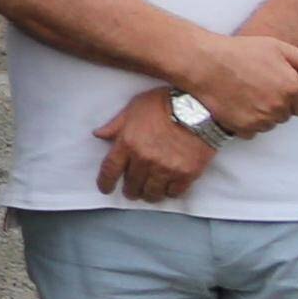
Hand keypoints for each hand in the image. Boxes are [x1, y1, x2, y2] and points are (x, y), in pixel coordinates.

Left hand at [93, 94, 216, 204]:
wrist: (200, 108)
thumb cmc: (165, 104)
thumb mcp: (134, 108)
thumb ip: (115, 125)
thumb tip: (98, 134)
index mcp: (128, 144)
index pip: (110, 170)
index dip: (105, 183)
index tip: (105, 189)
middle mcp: (144, 159)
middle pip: (132, 185)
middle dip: (130, 190)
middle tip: (132, 190)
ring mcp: (166, 168)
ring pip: (152, 193)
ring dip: (149, 194)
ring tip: (149, 192)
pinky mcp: (186, 174)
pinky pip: (174, 192)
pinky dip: (169, 192)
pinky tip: (168, 188)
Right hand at [173, 28, 297, 139]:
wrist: (202, 63)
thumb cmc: (240, 52)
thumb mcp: (276, 48)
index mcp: (292, 88)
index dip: (294, 98)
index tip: (278, 88)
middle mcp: (279, 107)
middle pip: (286, 116)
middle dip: (276, 105)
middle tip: (257, 87)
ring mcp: (260, 120)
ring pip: (269, 125)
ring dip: (261, 115)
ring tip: (244, 96)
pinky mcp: (242, 128)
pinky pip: (251, 133)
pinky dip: (245, 123)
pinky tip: (235, 106)